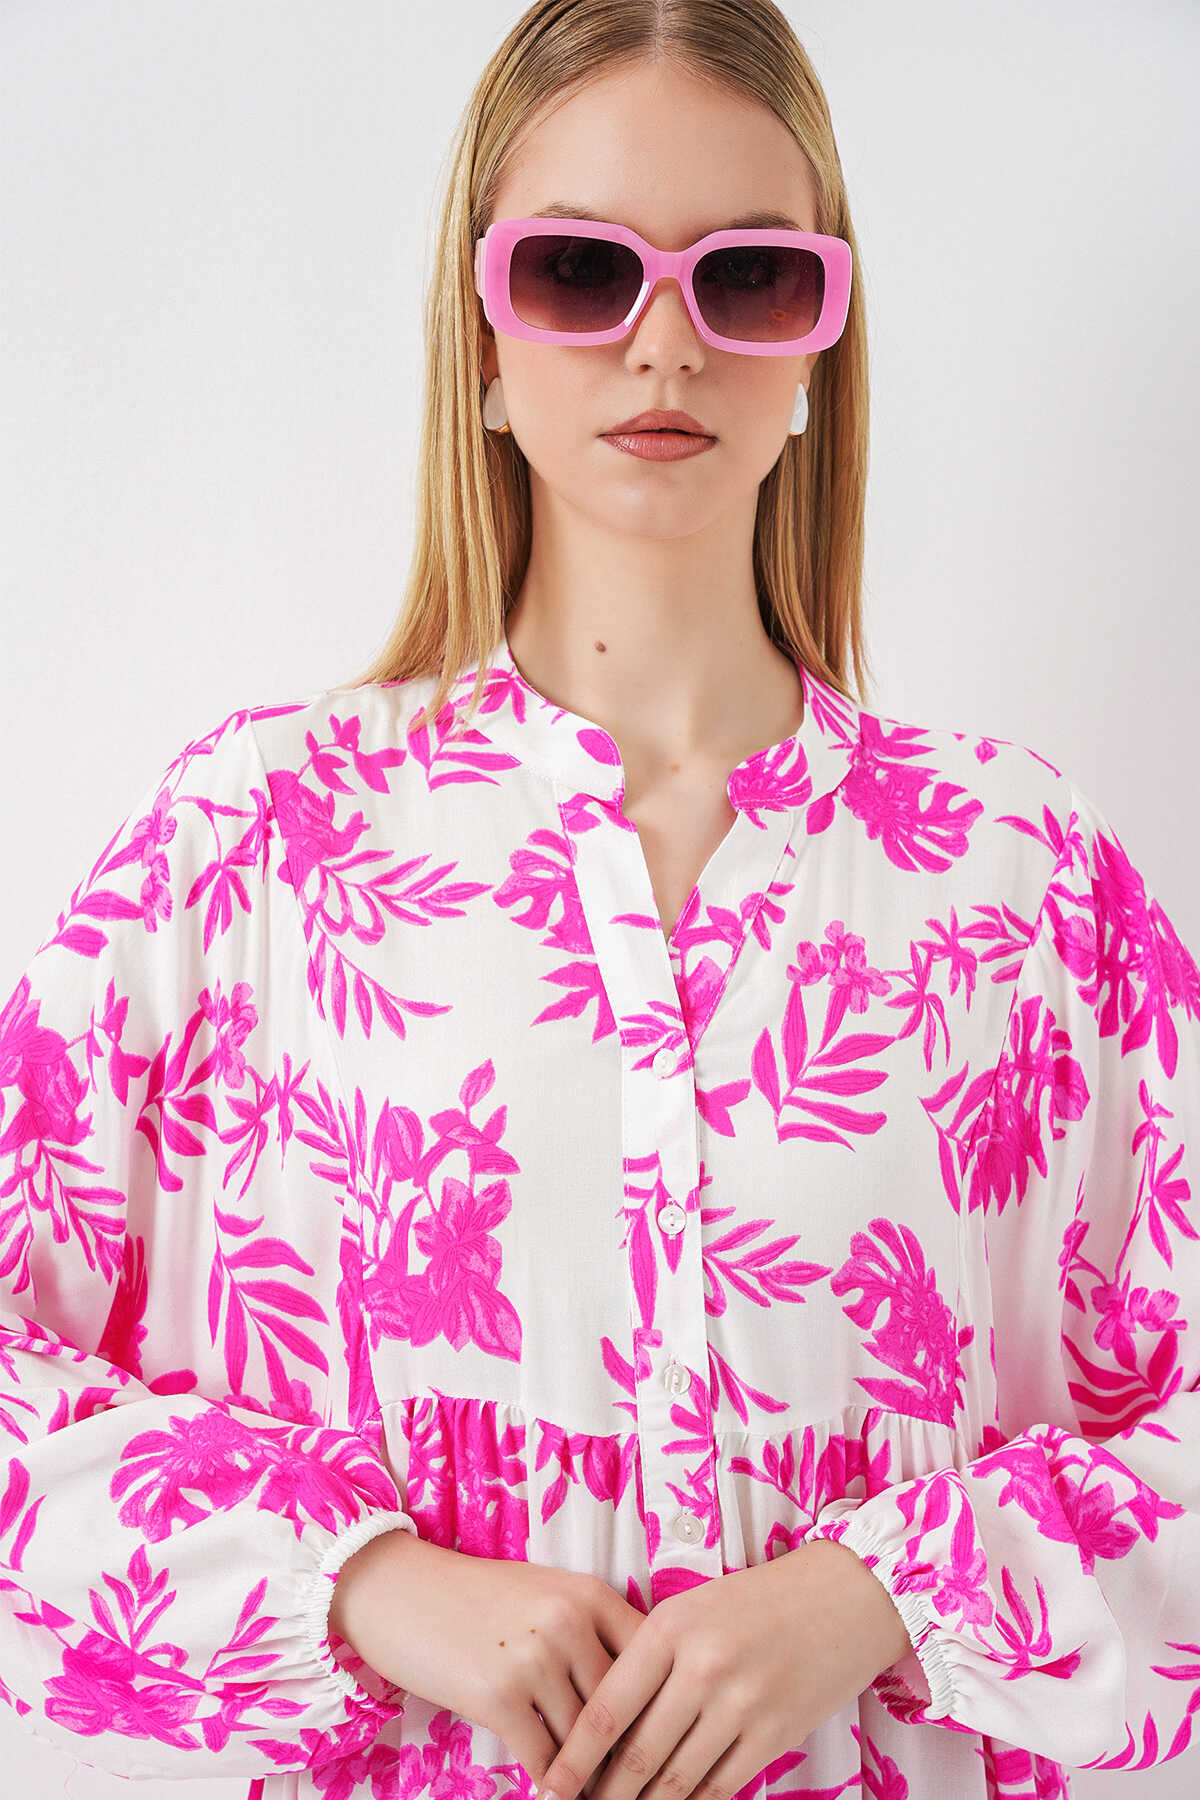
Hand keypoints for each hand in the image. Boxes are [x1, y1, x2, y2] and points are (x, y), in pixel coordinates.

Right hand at [328, 1527, 647, 1795]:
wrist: (401, 1590)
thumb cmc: (478, 1597)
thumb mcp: (547, 1595)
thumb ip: (594, 1633)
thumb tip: (643, 1692)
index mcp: (589, 1594)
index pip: (652, 1661)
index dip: (663, 1706)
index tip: (671, 1741)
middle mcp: (568, 1622)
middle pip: (623, 1708)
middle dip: (630, 1751)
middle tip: (641, 1785)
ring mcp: (534, 1659)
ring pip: (586, 1741)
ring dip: (593, 1776)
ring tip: (603, 1796)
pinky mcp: (498, 1697)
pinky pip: (545, 1760)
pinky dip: (554, 1786)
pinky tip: (556, 1796)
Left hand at [534, 1538, 912, 1799]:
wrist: (845, 1595)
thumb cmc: (758, 1600)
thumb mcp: (694, 1609)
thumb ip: (651, 1657)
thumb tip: (607, 1724)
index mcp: (671, 1628)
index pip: (607, 1708)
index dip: (573, 1757)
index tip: (547, 1787)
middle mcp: (702, 1667)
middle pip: (636, 1753)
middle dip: (601, 1795)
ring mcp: (741, 1703)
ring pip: (675, 1779)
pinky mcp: (775, 1733)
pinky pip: (720, 1785)